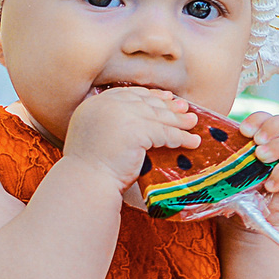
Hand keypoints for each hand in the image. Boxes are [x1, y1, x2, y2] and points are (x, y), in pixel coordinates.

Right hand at [58, 86, 199, 197]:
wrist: (86, 183)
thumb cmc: (89, 168)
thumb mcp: (94, 135)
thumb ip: (109, 123)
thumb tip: (134, 120)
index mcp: (95, 104)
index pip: (129, 94)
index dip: (149, 96)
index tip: (165, 98)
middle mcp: (107, 104)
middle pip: (145, 103)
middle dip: (167, 105)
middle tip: (184, 107)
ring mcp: (122, 116)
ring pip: (158, 116)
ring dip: (179, 120)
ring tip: (193, 123)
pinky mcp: (137, 130)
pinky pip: (165, 134)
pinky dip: (181, 138)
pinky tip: (191, 142)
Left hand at [238, 110, 278, 221]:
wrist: (248, 221)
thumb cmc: (237, 192)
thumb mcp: (230, 172)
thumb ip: (227, 158)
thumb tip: (207, 145)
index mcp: (269, 139)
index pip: (269, 118)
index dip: (259, 119)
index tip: (243, 130)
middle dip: (272, 128)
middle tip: (256, 141)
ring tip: (262, 157)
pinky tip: (270, 184)